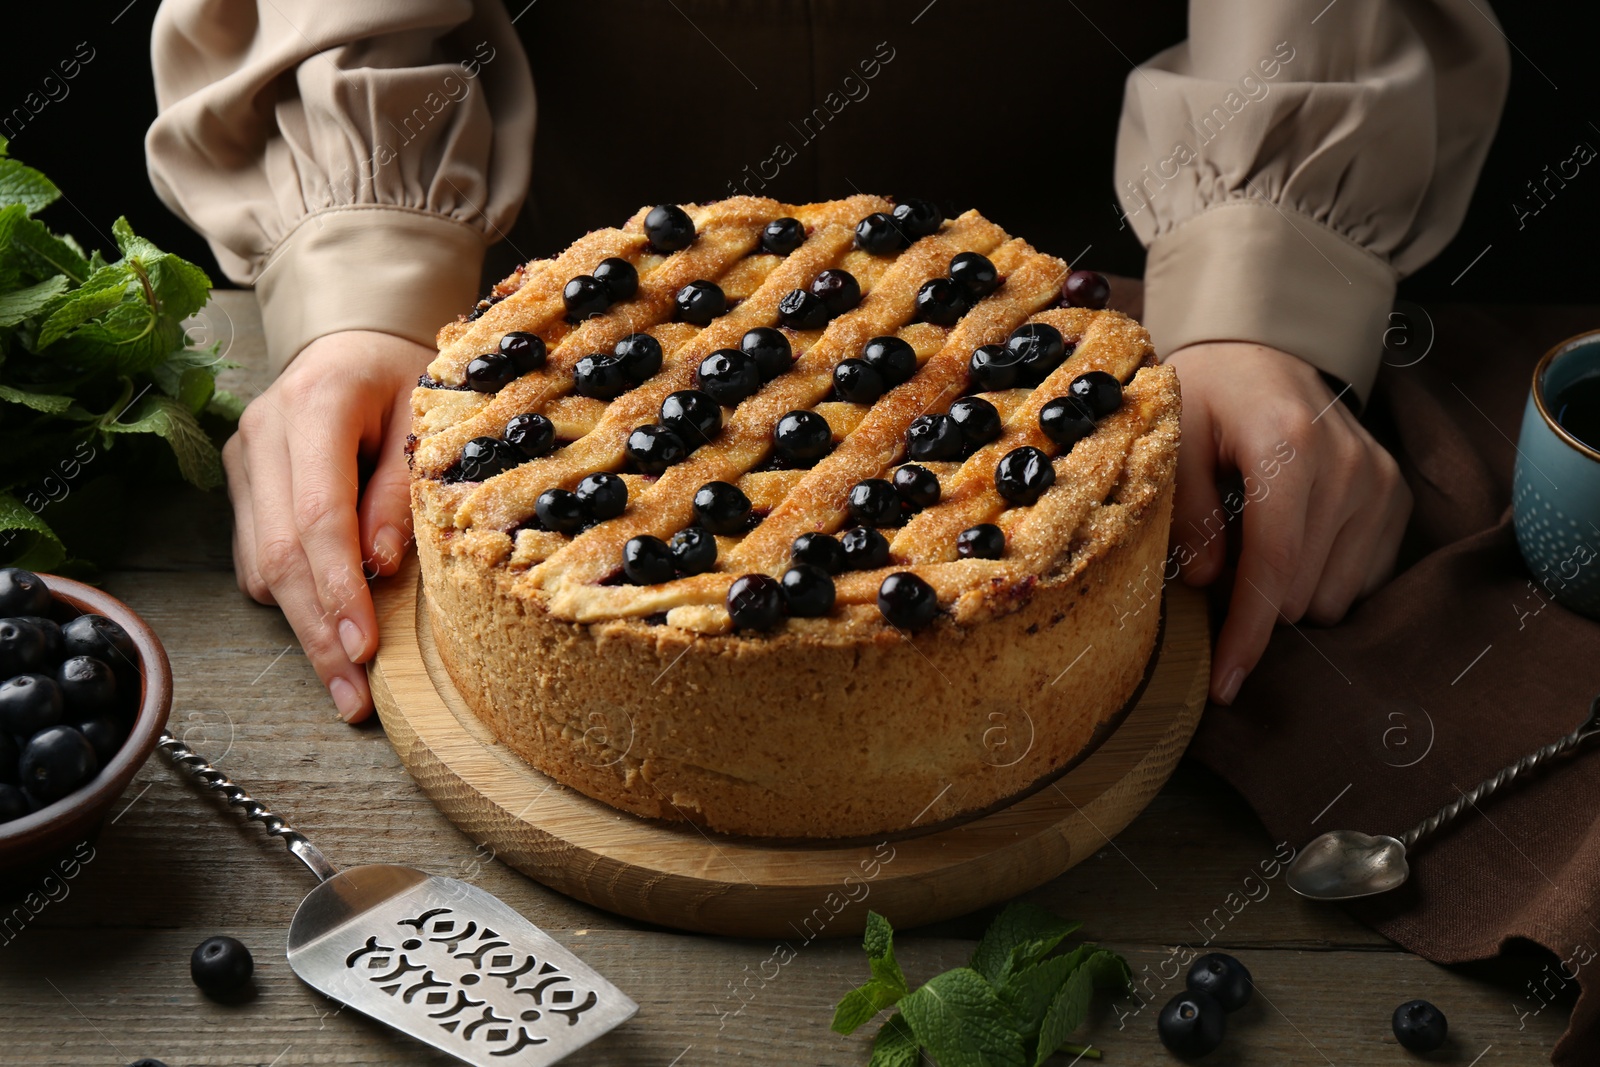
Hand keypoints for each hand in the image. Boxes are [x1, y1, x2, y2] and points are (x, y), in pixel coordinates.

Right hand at [222, 330, 430, 721]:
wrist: (354, 342)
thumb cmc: (403, 376)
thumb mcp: (426, 417)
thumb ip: (402, 490)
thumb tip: (379, 567)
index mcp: (315, 404)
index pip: (318, 517)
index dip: (339, 590)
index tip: (365, 648)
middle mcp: (264, 433)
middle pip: (281, 554)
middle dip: (318, 633)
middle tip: (353, 697)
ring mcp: (244, 461)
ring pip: (262, 565)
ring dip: (303, 627)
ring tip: (346, 682)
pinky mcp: (242, 484)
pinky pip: (257, 557)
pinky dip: (291, 597)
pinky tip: (328, 621)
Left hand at [1164, 343, 1410, 705]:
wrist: (1263, 354)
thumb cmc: (1208, 396)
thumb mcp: (1175, 438)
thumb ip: (1188, 509)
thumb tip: (1208, 582)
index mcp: (1289, 449)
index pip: (1273, 567)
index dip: (1247, 634)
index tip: (1224, 685)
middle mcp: (1349, 468)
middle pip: (1302, 592)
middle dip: (1253, 602)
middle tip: (1216, 563)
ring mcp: (1381, 484)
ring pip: (1334, 597)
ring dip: (1287, 592)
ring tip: (1252, 541)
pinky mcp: (1396, 500)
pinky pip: (1362, 582)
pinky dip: (1319, 580)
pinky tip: (1291, 544)